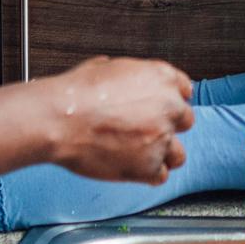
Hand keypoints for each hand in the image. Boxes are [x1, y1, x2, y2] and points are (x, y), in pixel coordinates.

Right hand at [39, 56, 195, 183]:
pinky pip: (160, 176)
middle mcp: (168, 107)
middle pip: (185, 121)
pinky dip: (147, 175)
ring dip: (162, 154)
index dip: (170, 101)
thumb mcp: (105, 67)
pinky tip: (130, 167)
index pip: (185, 90)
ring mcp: (161, 137)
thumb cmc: (75, 94)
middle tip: (144, 131)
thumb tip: (123, 77)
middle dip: (167, 126)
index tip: (161, 109)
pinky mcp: (149, 166)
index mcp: (160, 77)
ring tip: (138, 154)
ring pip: (178, 154)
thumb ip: (127, 75)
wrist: (59, 119)